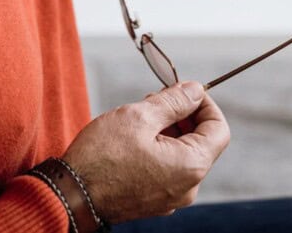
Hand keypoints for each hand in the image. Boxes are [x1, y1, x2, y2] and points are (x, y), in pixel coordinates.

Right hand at [60, 81, 230, 224]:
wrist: (73, 195)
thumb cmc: (102, 157)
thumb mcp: (139, 116)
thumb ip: (173, 102)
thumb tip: (195, 90)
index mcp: (191, 165)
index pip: (219, 129)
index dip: (205, 104)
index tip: (185, 91)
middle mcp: (188, 187)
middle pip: (201, 142)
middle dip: (184, 116)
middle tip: (156, 99)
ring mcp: (171, 198)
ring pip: (183, 155)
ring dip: (169, 131)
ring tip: (140, 117)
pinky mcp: (155, 201)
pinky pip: (168, 170)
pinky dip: (159, 150)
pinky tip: (134, 139)